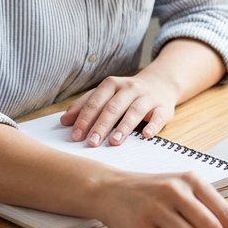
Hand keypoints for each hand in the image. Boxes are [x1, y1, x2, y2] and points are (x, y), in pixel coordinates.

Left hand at [61, 74, 177, 145]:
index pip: (96, 101)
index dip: (85, 118)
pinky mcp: (164, 107)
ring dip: (124, 127)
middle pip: (113, 107)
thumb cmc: (127, 95)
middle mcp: (130, 88)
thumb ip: (85, 106)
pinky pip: (158, 116)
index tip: (76, 136)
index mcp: (112, 84)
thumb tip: (64, 121)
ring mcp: (148, 97)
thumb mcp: (106, 95)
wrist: (161, 84)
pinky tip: (146, 135)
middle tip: (92, 143)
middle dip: (101, 125)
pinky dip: (153, 125)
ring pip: (135, 111)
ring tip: (114, 142)